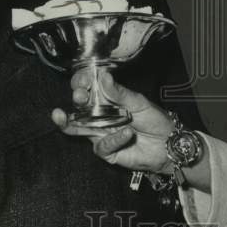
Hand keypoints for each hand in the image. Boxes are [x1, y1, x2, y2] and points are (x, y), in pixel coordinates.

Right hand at [51, 67, 173, 172]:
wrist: (168, 144)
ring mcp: (101, 132)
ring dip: (67, 122)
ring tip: (59, 115)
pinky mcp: (106, 150)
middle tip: (79, 95)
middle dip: (76, 99)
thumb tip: (103, 76)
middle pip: (79, 106)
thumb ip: (119, 93)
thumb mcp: (139, 102)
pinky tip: (127, 133)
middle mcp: (100, 115)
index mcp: (107, 98)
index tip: (82, 80)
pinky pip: (101, 145)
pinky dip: (113, 139)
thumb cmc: (155, 119)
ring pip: (77, 128)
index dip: (82, 83)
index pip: (88, 88)